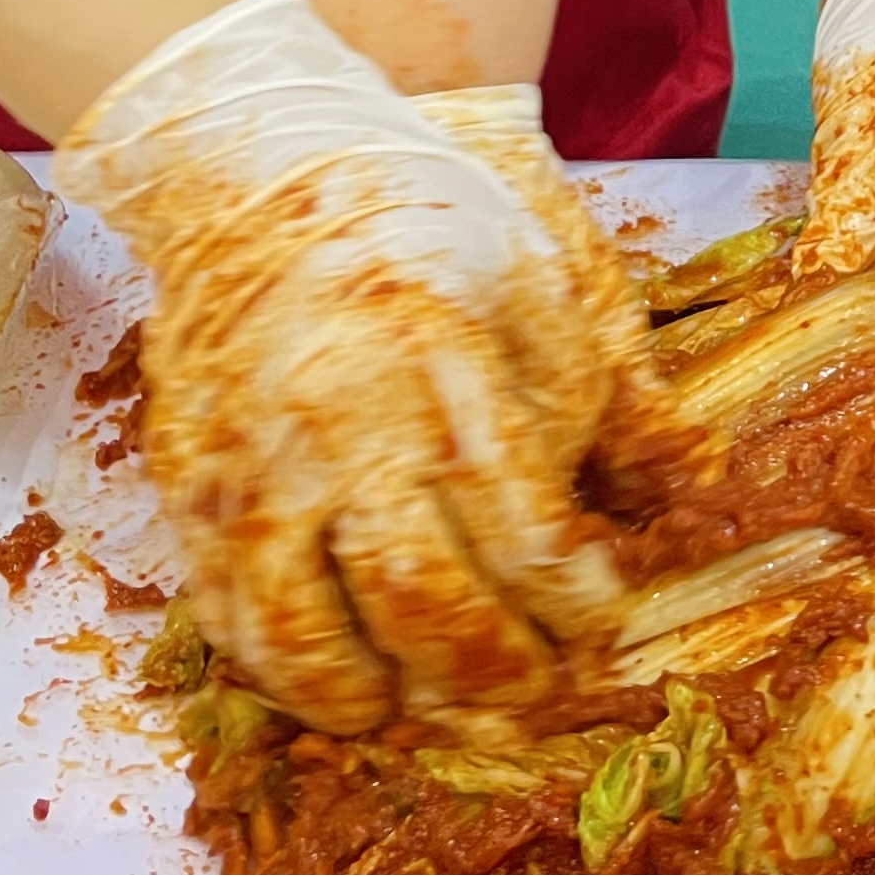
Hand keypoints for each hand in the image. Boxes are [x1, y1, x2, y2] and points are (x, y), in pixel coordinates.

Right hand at [58, 0, 651, 730]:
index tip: (598, 614)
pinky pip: (227, 615)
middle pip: (424, 609)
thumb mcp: (542, 275)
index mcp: (444, 372)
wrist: (258, 169)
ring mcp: (252, 468)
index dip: (574, 604)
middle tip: (525, 687)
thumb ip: (609, 394)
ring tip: (419, 705)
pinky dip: (281, 669)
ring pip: (307, 639)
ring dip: (375, 697)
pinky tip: (332, 677)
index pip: (526, 539)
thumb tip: (687, 484)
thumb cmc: (420, 216)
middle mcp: (341, 431)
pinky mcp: (188, 486)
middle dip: (490, 673)